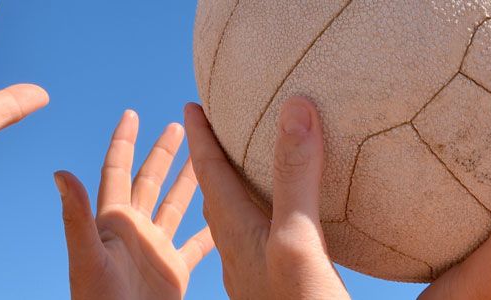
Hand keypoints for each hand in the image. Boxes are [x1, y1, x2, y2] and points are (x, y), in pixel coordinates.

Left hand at [54, 111, 214, 298]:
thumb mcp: (87, 257)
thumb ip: (76, 216)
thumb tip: (60, 172)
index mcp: (113, 223)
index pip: (117, 172)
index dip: (123, 142)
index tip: (131, 114)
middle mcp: (135, 231)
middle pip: (151, 181)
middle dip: (163, 152)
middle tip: (180, 123)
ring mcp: (156, 250)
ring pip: (177, 206)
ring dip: (190, 181)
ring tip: (207, 156)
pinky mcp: (174, 271)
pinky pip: (197, 244)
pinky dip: (211, 227)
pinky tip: (226, 213)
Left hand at [184, 97, 350, 299]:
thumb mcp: (298, 238)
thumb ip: (294, 178)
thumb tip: (294, 108)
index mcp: (237, 234)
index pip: (211, 175)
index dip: (202, 138)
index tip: (192, 105)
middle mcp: (239, 253)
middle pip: (217, 196)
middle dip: (213, 161)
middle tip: (214, 133)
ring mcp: (255, 273)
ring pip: (237, 220)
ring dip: (236, 190)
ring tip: (245, 170)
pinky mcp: (275, 288)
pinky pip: (260, 240)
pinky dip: (263, 217)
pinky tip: (281, 224)